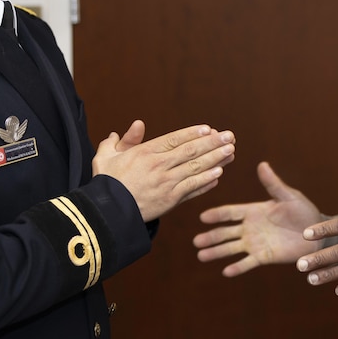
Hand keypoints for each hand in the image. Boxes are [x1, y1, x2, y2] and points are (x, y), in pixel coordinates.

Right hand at [93, 121, 235, 221]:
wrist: (106, 214)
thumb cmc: (106, 184)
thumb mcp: (107, 156)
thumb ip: (124, 140)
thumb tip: (137, 124)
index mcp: (146, 152)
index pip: (175, 139)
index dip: (194, 133)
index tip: (210, 128)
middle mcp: (159, 166)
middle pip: (191, 151)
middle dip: (213, 143)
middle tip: (230, 136)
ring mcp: (167, 184)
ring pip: (196, 168)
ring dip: (216, 159)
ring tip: (231, 152)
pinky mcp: (170, 201)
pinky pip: (193, 189)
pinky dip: (206, 182)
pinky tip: (219, 174)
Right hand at [194, 161, 320, 276]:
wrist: (317, 234)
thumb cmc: (304, 212)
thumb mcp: (288, 196)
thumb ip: (273, 184)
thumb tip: (262, 164)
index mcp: (254, 211)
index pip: (231, 212)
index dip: (217, 214)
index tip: (202, 217)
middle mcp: (250, 227)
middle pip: (226, 232)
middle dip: (211, 236)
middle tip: (196, 241)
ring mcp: (256, 243)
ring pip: (231, 248)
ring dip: (217, 252)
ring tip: (201, 256)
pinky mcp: (264, 257)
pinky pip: (248, 262)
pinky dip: (237, 267)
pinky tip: (226, 272)